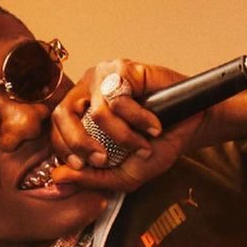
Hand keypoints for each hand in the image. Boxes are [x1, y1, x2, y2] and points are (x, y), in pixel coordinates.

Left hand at [49, 59, 246, 192]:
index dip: (64, 148)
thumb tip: (58, 178)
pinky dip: (139, 119)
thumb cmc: (157, 146)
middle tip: (103, 158)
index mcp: (81, 112)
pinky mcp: (123, 68)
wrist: (191, 126)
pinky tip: (154, 124)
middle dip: (80, 142)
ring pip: (98, 112)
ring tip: (144, 143)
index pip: (55, 128)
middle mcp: (88, 91)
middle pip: (63, 114)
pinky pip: (120, 99)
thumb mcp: (123, 172)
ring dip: (125, 137)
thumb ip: (91, 178)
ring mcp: (104, 76)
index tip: (82, 165)